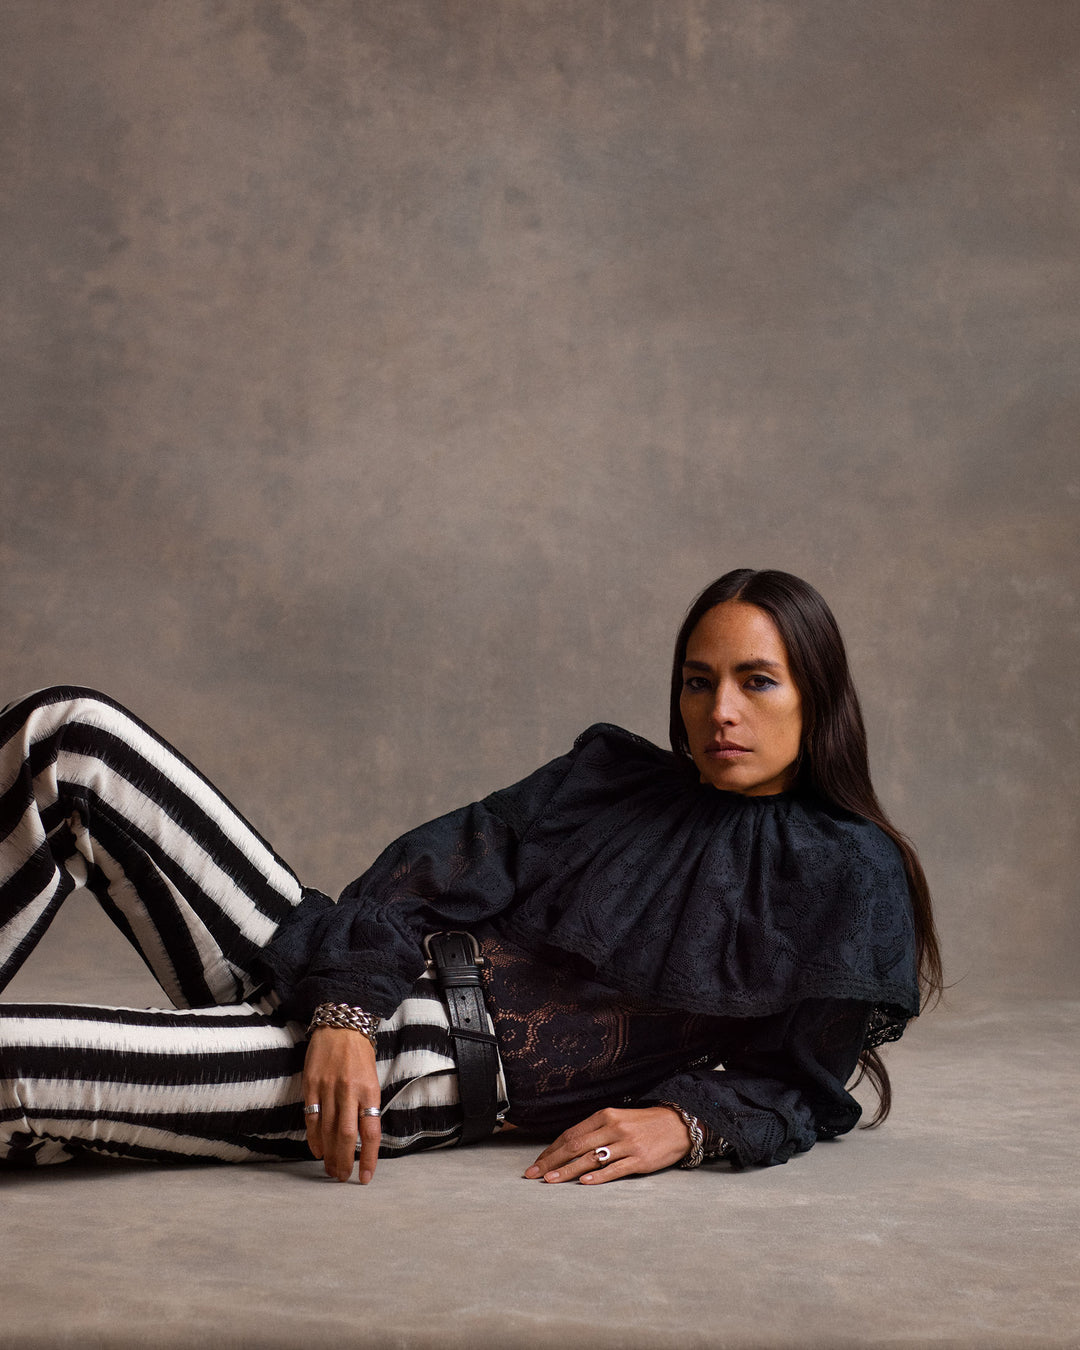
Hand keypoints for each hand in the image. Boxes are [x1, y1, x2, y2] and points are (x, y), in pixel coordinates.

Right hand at [302, 1028, 381, 1183]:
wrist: (341, 1026)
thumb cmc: (360, 1054)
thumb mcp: (372, 1079)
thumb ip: (367, 1106)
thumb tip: (363, 1137)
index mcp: (369, 1091)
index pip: (370, 1133)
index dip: (368, 1158)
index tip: (364, 1177)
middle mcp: (349, 1092)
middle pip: (346, 1136)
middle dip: (344, 1161)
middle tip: (342, 1177)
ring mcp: (328, 1089)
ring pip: (327, 1131)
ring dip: (329, 1154)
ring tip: (330, 1169)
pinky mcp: (311, 1086)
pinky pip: (312, 1118)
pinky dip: (314, 1138)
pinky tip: (317, 1150)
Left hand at [523, 1106, 691, 1184]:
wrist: (677, 1125)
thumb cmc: (643, 1124)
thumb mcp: (618, 1119)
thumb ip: (596, 1131)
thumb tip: (568, 1148)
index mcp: (605, 1116)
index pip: (571, 1134)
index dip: (551, 1150)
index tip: (536, 1163)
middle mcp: (613, 1128)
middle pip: (575, 1146)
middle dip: (551, 1162)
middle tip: (533, 1174)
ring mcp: (626, 1144)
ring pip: (590, 1159)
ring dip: (567, 1171)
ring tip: (550, 1181)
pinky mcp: (640, 1159)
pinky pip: (614, 1170)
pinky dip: (597, 1177)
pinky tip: (583, 1183)